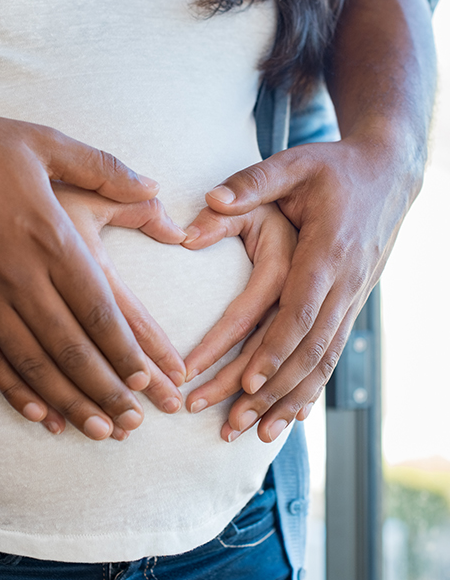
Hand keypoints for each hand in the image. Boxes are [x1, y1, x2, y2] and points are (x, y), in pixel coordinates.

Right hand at [0, 61, 175, 440]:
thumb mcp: (44, 142)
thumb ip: (105, 168)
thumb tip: (153, 186)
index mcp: (49, 237)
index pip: (98, 308)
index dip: (125, 349)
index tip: (148, 378)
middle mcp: (18, 275)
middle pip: (71, 347)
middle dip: (107, 389)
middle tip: (133, 422)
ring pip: (33, 362)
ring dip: (68, 401)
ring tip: (99, 430)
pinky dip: (14, 390)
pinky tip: (38, 415)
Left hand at [190, 136, 414, 441]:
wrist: (388, 174)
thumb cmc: (334, 168)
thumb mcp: (294, 163)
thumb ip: (251, 182)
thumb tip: (209, 201)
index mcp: (327, 250)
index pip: (300, 309)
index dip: (275, 348)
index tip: (246, 381)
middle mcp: (344, 282)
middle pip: (308, 348)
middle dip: (271, 390)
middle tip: (232, 423)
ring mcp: (352, 297)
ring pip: (323, 360)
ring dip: (290, 400)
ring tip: (256, 434)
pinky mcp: (351, 304)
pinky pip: (332, 354)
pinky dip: (312, 387)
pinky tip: (292, 416)